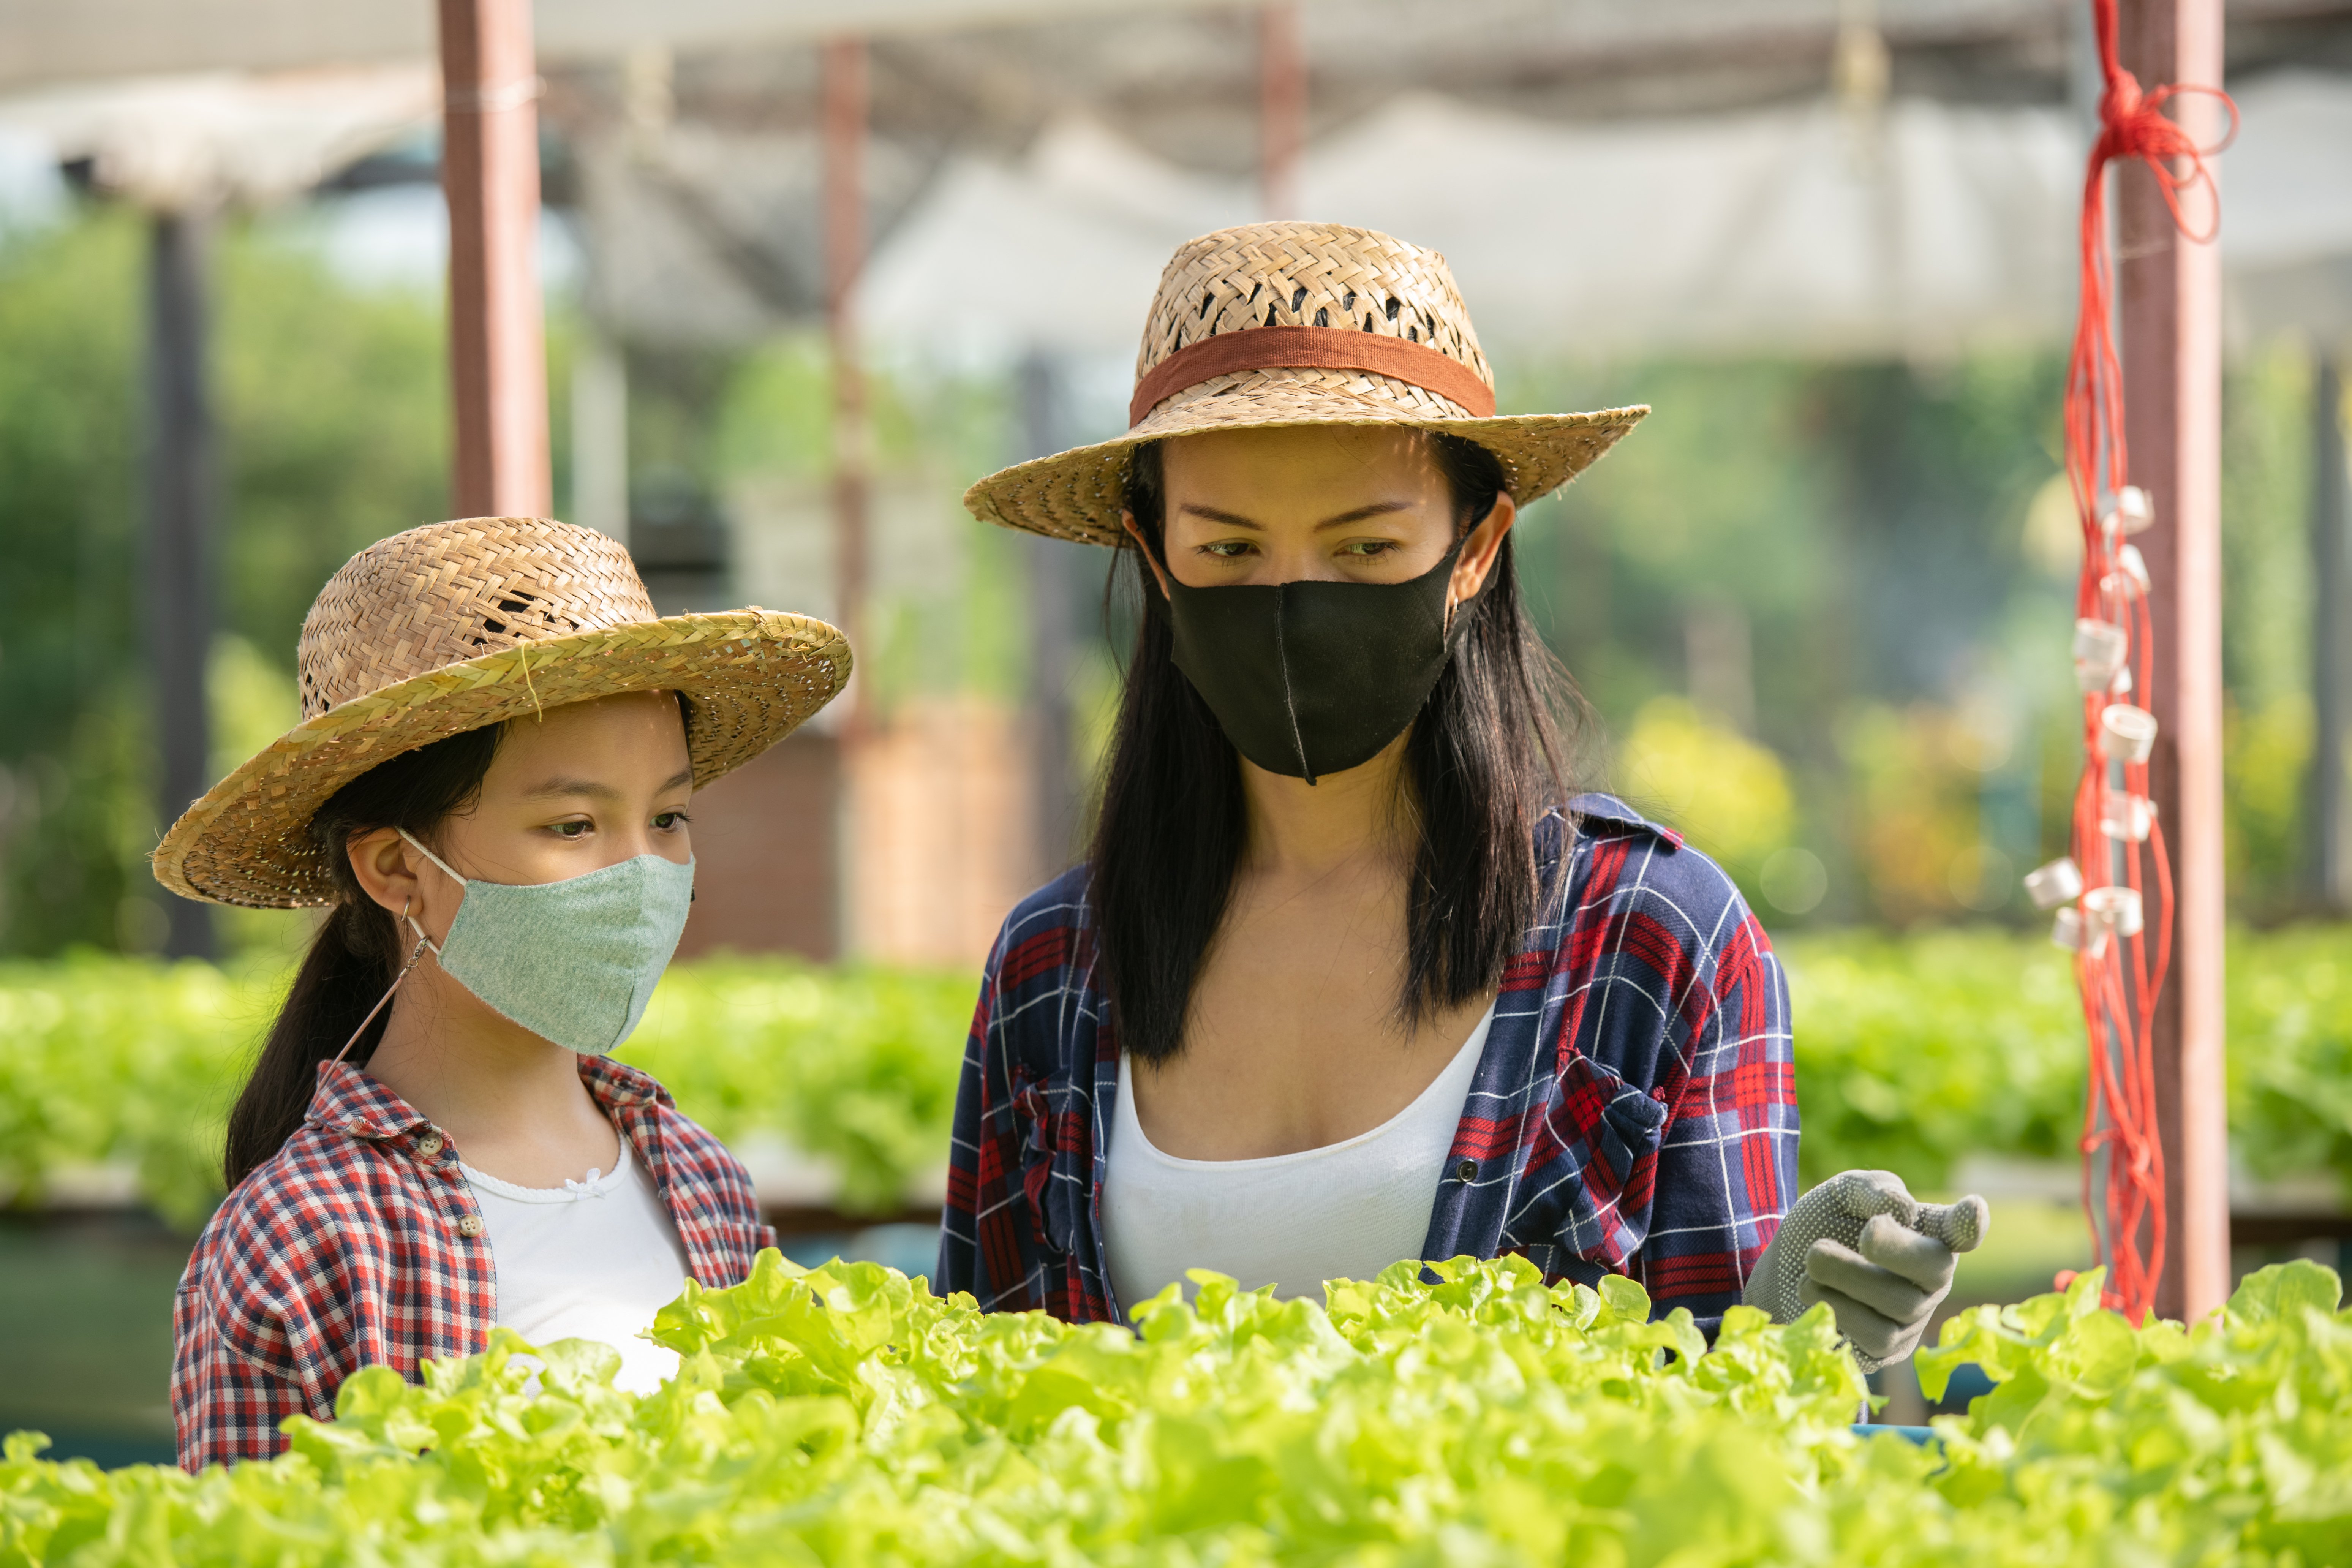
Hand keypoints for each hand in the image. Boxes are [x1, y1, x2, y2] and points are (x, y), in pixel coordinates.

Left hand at [1742, 1169, 1987, 1371]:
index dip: (1968, 1224)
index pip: (1959, 1230)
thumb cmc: (1824, 1225)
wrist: (1783, 1270)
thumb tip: (1902, 1207)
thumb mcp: (1841, 1194)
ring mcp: (1913, 1318)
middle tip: (1862, 1233)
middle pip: (1935, 1269)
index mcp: (1927, 1232)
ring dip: (1847, 1278)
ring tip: (1813, 1261)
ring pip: (1901, 1305)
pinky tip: (1812, 1290)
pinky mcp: (1887, 1351)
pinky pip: (1875, 1339)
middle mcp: (1930, 1279)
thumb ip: (1872, 1189)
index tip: (1972, 1209)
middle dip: (1894, 1249)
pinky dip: (1836, 1309)